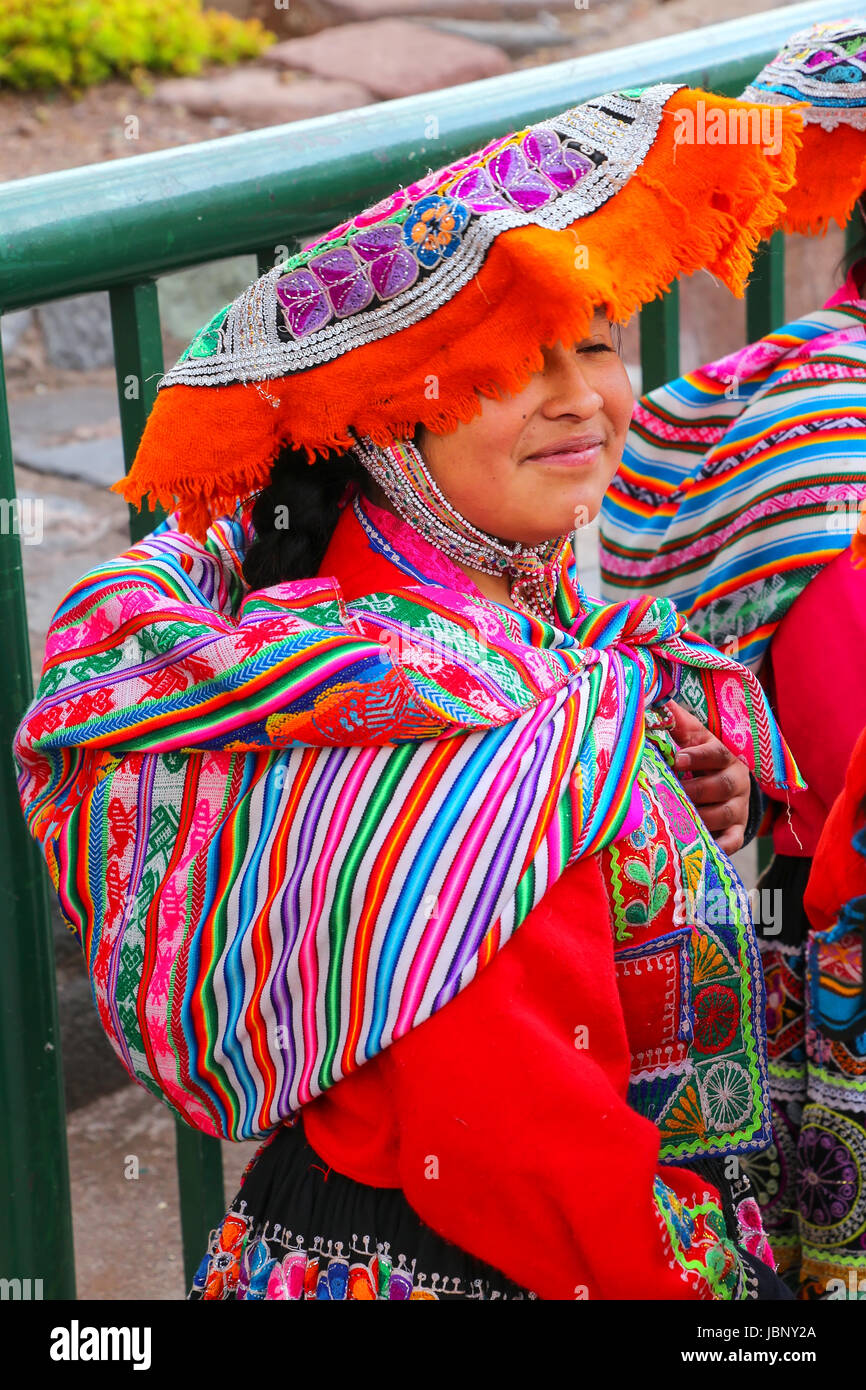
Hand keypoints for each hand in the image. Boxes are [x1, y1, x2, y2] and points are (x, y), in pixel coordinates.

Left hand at [666, 701, 751, 854]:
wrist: (726, 785)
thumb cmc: (699, 757)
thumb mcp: (692, 737)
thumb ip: (677, 722)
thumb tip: (658, 698)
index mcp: (724, 754)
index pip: (716, 753)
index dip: (698, 756)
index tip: (677, 759)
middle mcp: (737, 780)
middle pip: (723, 785)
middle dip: (697, 789)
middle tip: (671, 792)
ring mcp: (738, 807)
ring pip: (724, 814)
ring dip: (701, 817)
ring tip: (677, 819)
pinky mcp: (737, 831)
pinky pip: (733, 842)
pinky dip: (720, 846)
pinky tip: (701, 847)